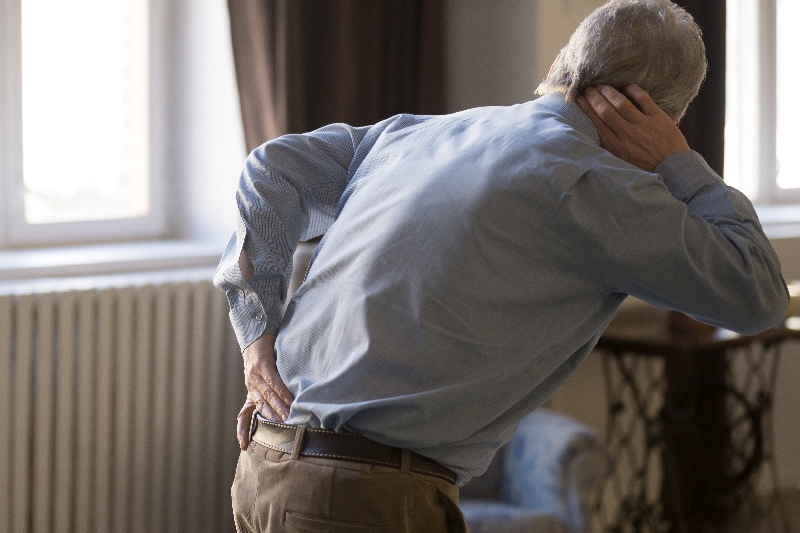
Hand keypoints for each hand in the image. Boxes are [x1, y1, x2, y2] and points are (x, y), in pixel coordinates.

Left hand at [237, 333, 293, 449]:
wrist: (257, 330)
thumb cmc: (264, 353)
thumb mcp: (263, 373)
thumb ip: (270, 389)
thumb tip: (284, 404)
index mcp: (251, 388)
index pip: (246, 413)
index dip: (243, 429)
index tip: (242, 445)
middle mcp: (250, 383)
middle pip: (262, 406)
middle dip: (273, 420)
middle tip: (285, 433)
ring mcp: (255, 373)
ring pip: (268, 396)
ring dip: (280, 408)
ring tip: (290, 419)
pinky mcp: (262, 363)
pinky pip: (274, 381)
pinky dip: (282, 392)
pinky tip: (290, 400)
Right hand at [576, 84, 689, 171]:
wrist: (673, 170)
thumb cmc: (646, 167)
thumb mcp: (622, 161)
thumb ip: (611, 147)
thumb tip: (598, 132)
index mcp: (616, 146)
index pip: (596, 123)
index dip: (586, 109)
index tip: (578, 99)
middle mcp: (627, 134)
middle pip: (605, 111)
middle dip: (594, 97)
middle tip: (587, 88)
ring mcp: (643, 125)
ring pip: (621, 103)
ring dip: (609, 92)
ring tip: (601, 85)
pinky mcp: (658, 118)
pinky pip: (643, 99)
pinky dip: (633, 90)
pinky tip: (625, 87)